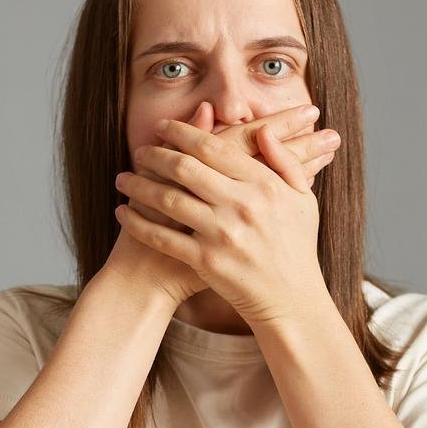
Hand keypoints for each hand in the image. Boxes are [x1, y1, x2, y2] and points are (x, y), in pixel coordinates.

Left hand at [112, 113, 330, 324]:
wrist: (292, 300)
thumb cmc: (297, 247)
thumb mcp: (303, 199)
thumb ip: (284, 161)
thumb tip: (264, 130)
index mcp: (264, 185)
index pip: (214, 148)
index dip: (182, 133)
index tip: (163, 127)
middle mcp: (242, 206)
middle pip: (185, 168)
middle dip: (155, 155)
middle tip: (139, 152)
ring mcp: (222, 234)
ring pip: (168, 200)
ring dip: (139, 186)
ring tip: (123, 179)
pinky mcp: (206, 261)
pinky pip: (162, 238)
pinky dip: (138, 223)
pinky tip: (123, 213)